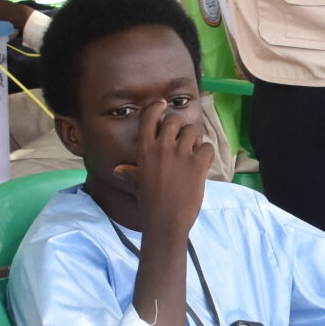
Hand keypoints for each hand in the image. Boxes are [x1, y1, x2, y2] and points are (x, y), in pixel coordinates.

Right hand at [129, 98, 214, 237]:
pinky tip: (203, 163)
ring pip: (192, 131)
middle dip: (180, 126)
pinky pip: (207, 147)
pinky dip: (207, 153)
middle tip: (183, 136)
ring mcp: (181, 154)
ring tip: (193, 151)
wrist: (166, 222)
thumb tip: (118, 170)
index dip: (156, 108)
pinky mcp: (198, 163)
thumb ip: (130, 174)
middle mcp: (162, 147)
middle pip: (174, 120)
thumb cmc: (149, 204)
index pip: (149, 118)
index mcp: (145, 150)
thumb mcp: (136, 185)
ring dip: (195, 138)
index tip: (162, 103)